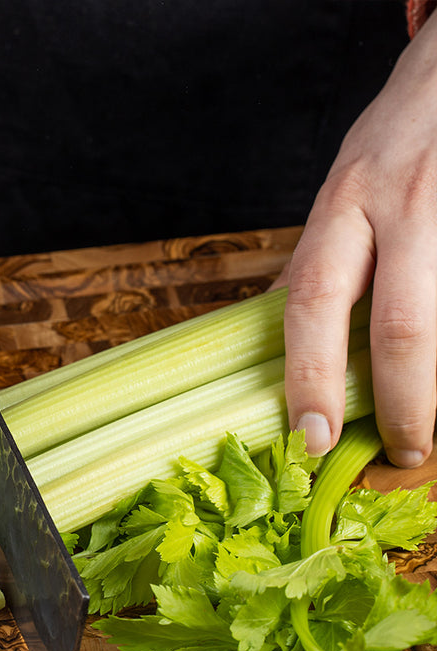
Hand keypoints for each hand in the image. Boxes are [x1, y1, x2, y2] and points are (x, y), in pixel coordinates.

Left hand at [276, 12, 436, 466]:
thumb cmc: (395, 144)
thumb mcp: (341, 192)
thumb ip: (321, 259)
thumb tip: (282, 333)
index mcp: (343, 205)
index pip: (311, 303)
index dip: (309, 379)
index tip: (310, 437)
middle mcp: (401, 205)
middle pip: (401, 327)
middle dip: (402, 405)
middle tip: (402, 453)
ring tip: (436, 427)